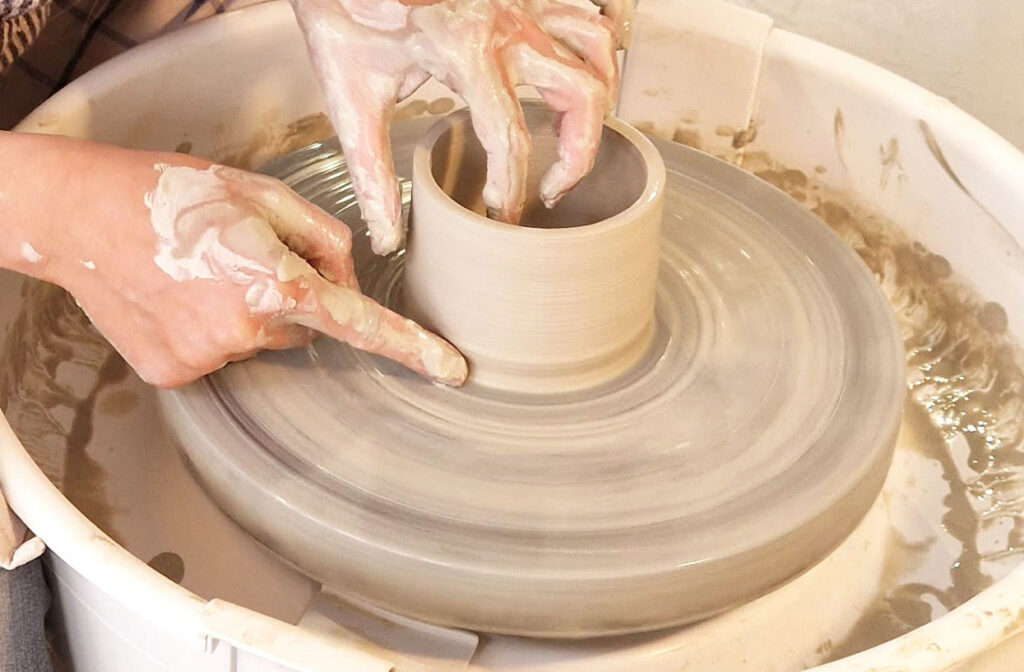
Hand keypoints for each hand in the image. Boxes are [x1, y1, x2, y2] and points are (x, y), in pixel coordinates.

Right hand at [2, 135, 466, 387]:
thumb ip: (322, 239)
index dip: (412, 348)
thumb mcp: (264, 195)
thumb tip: (344, 282)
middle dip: (284, 296)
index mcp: (275, 284)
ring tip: (198, 271)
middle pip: (301, 327)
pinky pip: (217, 354)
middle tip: (237, 256)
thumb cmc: (176, 193)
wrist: (78, 217)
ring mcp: (207, 360)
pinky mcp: (174, 375)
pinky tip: (176, 297)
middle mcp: (246, 333)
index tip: (453, 372)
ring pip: (258, 341)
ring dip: (243, 311)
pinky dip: (206, 329)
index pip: (360, 324)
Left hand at [290, 0, 620, 253]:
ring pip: (597, 56)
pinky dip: (598, 55)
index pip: (510, 136)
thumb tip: (387, 237)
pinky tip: (583, 84)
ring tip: (573, 144)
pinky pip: (587, 21)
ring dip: (597, 107)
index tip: (499, 213)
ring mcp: (523, 4)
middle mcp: (507, 23)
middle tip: (550, 191)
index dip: (510, 187)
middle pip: (580, 97)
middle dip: (576, 157)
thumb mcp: (352, 100)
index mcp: (463, 49)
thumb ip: (372, 174)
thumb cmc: (343, 18)